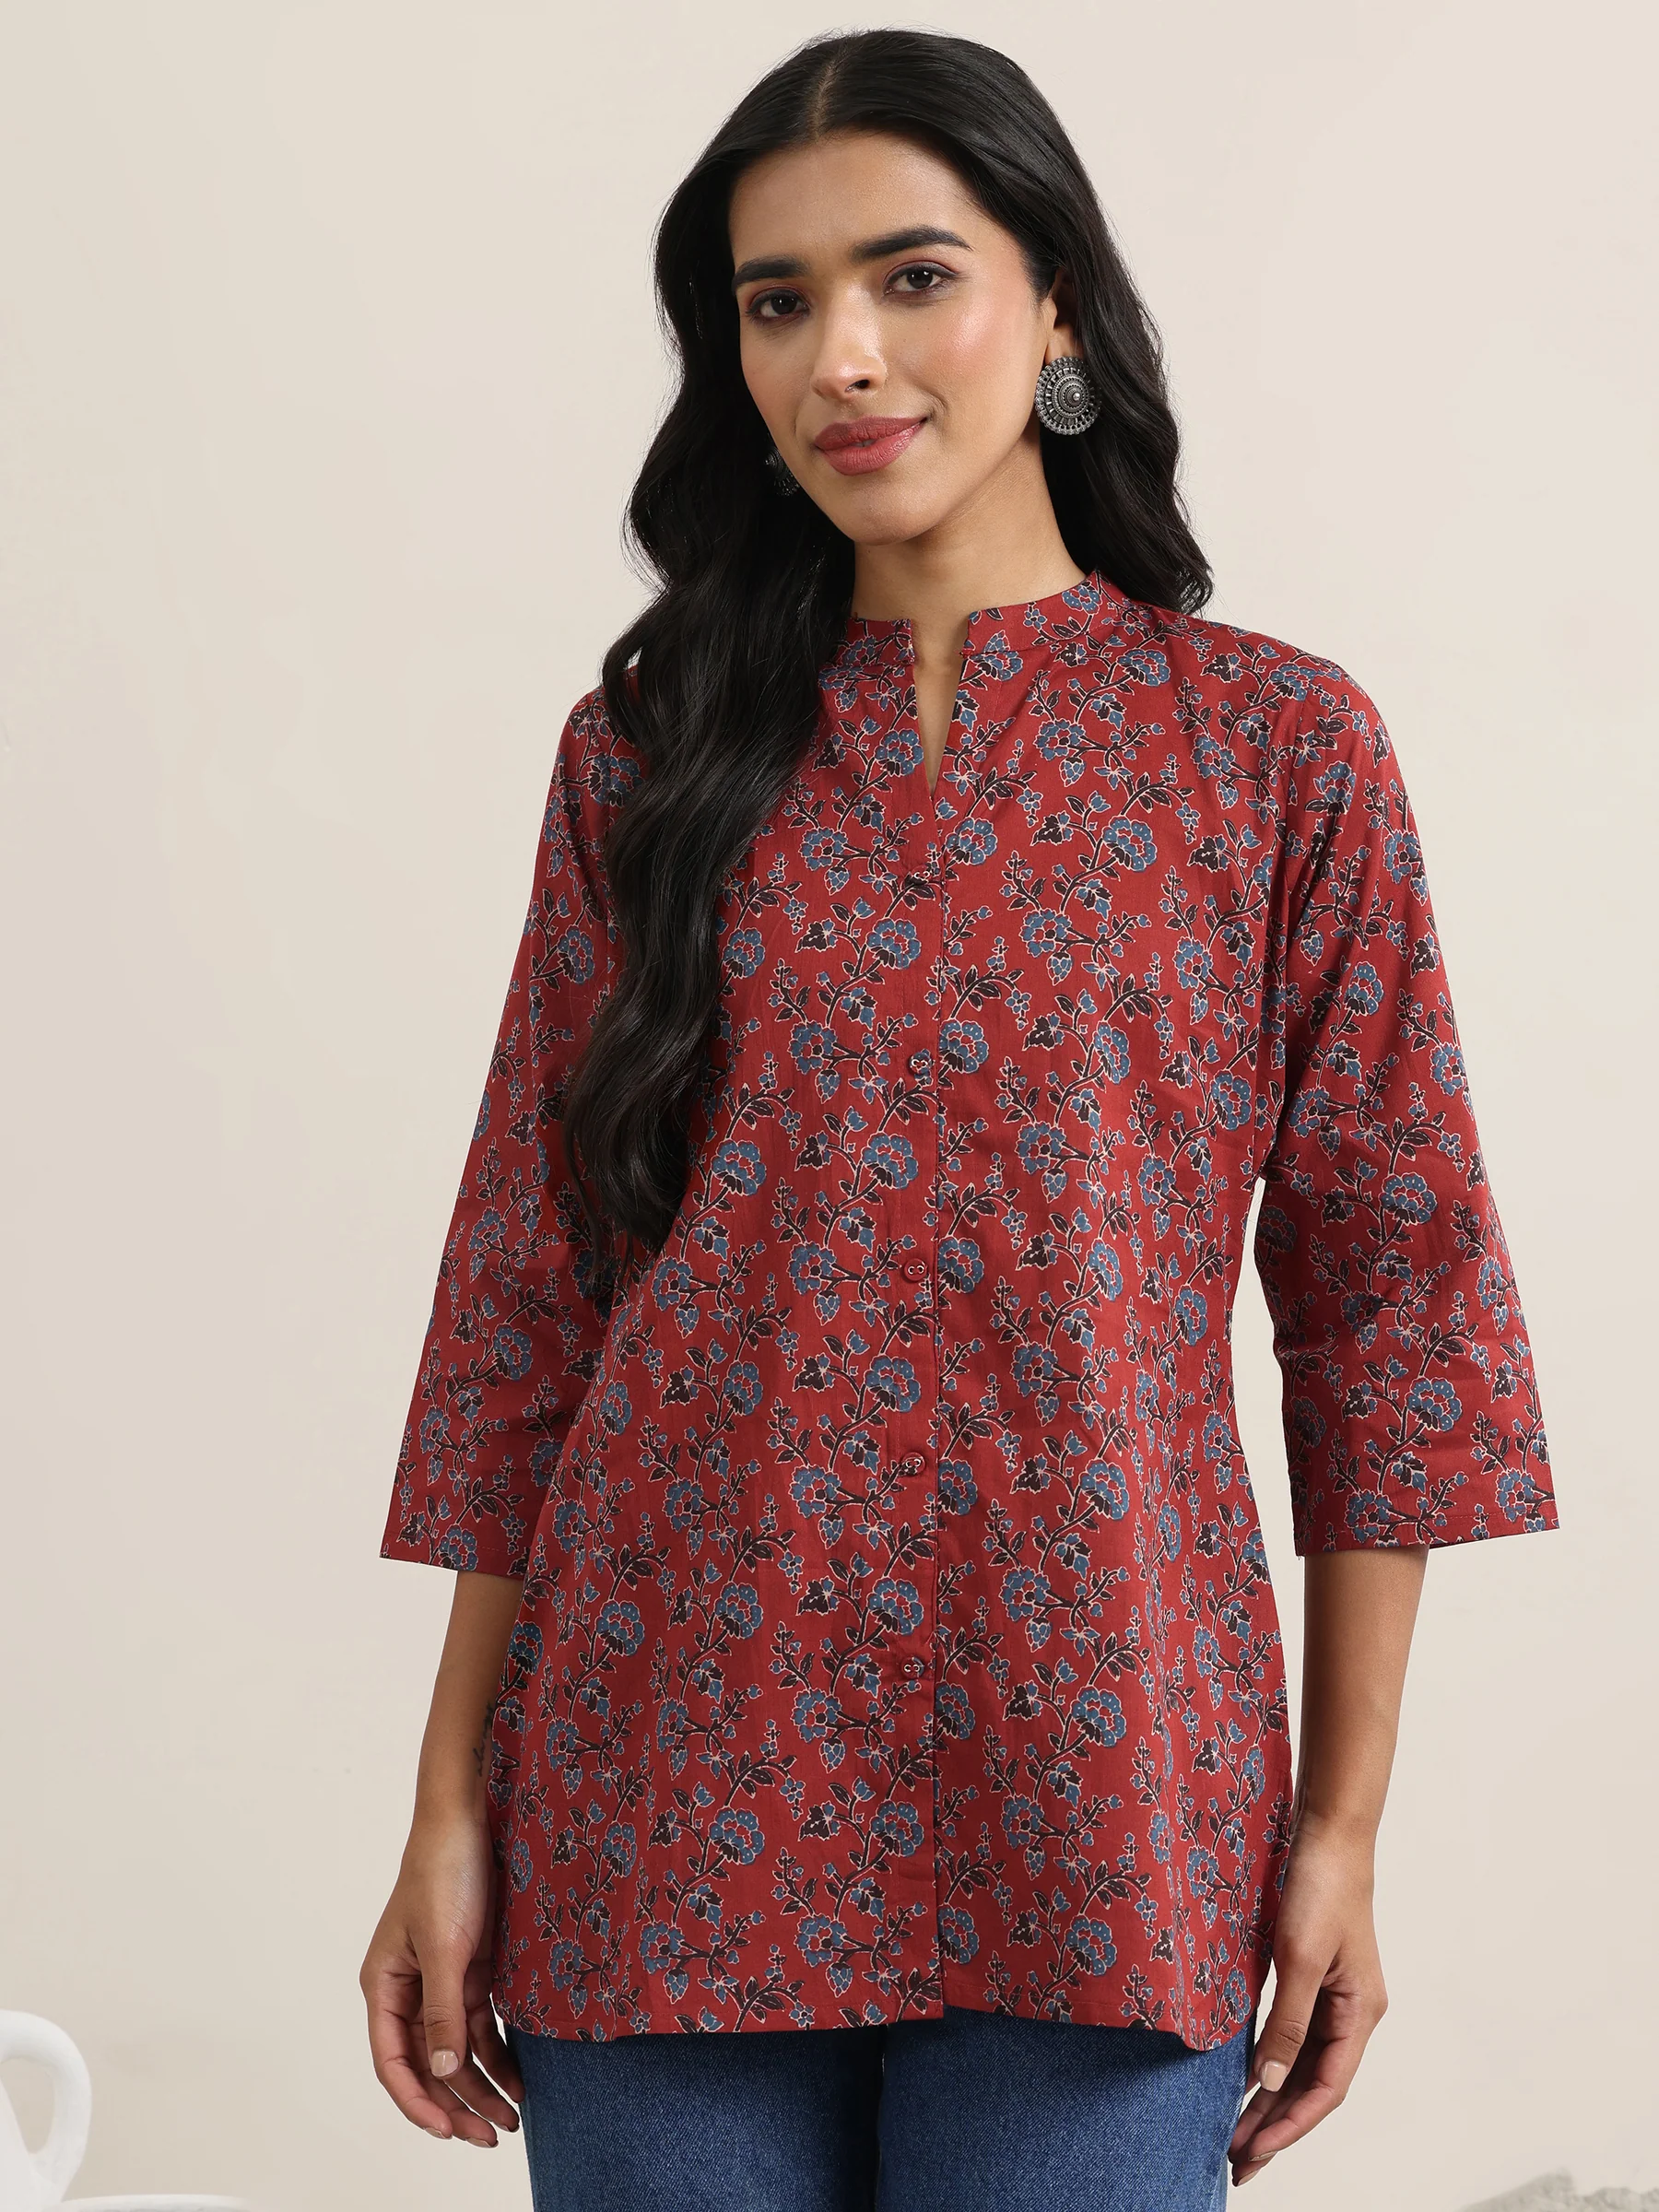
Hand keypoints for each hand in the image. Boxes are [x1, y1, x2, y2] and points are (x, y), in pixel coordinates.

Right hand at [360, 1804, 523, 2146]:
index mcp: (385, 1986)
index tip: (448, 2131)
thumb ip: (442, 2009)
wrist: (472, 1820)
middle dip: (457, 2103)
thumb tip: (442, 2068)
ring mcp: (442, 1982)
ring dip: (481, 2085)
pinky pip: (481, 2025)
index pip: (394, 2061)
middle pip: (428, 2064)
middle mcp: (409, 1991)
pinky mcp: (473, 1970)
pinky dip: (498, 2053)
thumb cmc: (443, 1871)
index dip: (418, 2101)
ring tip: (511, 2119)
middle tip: (491, 2135)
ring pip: (457, 2050)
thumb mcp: (443, 1944)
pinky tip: (519, 2077)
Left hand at [1228, 1816, 1388, 2187]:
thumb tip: (1271, 2081)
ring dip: (1272, 2099)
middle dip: (1277, 2125)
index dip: (1291, 2125)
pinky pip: (1294, 2034)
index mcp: (1360, 2013)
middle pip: (1314, 2084)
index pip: (1327, 2089)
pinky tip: (1247, 2078)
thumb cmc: (1321, 1887)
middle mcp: (1352, 2012)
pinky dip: (1272, 2061)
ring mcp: (1334, 1995)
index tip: (1254, 2151)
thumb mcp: (1300, 1958)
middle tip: (1237, 2161)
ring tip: (1237, 2134)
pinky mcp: (1313, 1976)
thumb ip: (1288, 2022)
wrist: (1327, 1832)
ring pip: (1303, 2064)